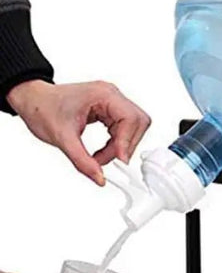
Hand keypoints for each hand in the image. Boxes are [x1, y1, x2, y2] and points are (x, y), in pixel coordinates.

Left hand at [7, 80, 150, 185]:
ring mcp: (112, 101)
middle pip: (137, 121)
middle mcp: (112, 95)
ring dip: (121, 145)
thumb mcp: (62, 138)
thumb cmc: (42, 108)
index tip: (119, 160)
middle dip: (126, 144)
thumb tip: (99, 177)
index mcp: (103, 94)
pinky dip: (116, 142)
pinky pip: (124, 128)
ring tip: (100, 156)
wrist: (32, 100)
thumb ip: (82, 160)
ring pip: (133, 126)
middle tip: (108, 160)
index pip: (130, 118)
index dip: (127, 141)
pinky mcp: (110, 109)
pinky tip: (102, 150)